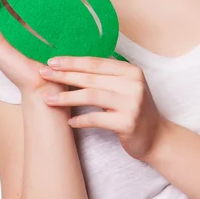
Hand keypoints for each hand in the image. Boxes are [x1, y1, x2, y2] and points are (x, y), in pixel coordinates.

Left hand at [38, 56, 165, 160]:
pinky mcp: (128, 123)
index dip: (72, 62)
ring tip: (48, 99)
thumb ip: (106, 75)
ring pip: (91, 96)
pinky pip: (97, 119)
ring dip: (66, 97)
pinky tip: (69, 121)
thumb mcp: (125, 86)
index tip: (52, 62)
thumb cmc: (134, 109)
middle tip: (43, 74)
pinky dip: (81, 120)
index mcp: (130, 70)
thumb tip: (73, 64)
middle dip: (64, 75)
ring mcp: (131, 103)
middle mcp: (132, 83)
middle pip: (90, 77)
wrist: (156, 136)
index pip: (96, 63)